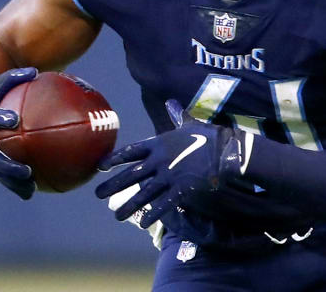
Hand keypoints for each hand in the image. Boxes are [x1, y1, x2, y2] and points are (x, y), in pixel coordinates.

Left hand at [95, 99, 247, 228]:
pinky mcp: (181, 188)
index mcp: (159, 143)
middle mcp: (160, 160)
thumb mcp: (189, 123)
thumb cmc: (208, 135)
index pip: (131, 152)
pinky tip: (144, 222)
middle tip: (98, 194)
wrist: (226, 150)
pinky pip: (164, 203)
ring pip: (144, 193)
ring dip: (129, 204)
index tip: (101, 166)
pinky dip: (153, 213)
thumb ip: (177, 116)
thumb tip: (171, 103)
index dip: (115, 159)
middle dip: (114, 185)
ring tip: (117, 215)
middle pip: (131, 174)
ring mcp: (169, 175)